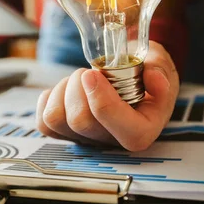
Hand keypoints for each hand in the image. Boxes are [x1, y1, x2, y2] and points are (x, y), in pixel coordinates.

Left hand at [36, 41, 178, 150]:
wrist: (128, 76)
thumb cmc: (143, 72)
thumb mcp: (158, 63)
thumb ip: (160, 68)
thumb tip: (153, 77)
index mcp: (143, 129)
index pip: (127, 132)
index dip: (104, 103)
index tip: (93, 74)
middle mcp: (113, 140)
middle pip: (81, 122)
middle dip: (78, 87)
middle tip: (89, 71)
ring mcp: (86, 139)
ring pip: (56, 120)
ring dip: (63, 90)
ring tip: (79, 79)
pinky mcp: (65, 133)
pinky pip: (43, 122)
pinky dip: (49, 98)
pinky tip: (66, 89)